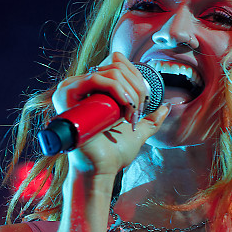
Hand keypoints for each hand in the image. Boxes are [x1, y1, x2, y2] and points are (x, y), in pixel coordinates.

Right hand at [51, 52, 169, 176]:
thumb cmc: (113, 153)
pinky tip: (125, 105)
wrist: (101, 168)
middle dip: (137, 88)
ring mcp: (71, 88)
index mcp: (92, 88)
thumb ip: (150, 120)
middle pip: (117, 66)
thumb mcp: (137, 131)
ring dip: (130, 91)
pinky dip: (117, 88)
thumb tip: (165, 106)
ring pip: (111, 72)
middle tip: (138, 112)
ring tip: (131, 114)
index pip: (117, 62)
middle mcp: (79, 84)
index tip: (143, 102)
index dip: (136, 76)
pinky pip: (95, 79)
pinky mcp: (66, 95)